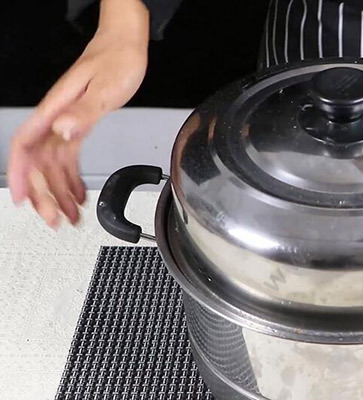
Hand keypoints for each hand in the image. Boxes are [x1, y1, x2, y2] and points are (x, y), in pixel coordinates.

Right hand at [7, 0, 148, 227]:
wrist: (127, 44)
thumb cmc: (117, 59)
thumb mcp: (106, 88)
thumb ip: (85, 112)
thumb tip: (63, 132)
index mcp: (56, 110)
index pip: (28, 146)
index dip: (22, 174)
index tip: (23, 199)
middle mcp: (57, 119)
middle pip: (40, 162)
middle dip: (44, 193)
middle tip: (54, 219)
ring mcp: (68, 122)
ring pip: (54, 164)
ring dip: (59, 191)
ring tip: (69, 216)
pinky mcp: (81, 124)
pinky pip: (69, 157)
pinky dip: (72, 178)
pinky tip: (78, 194)